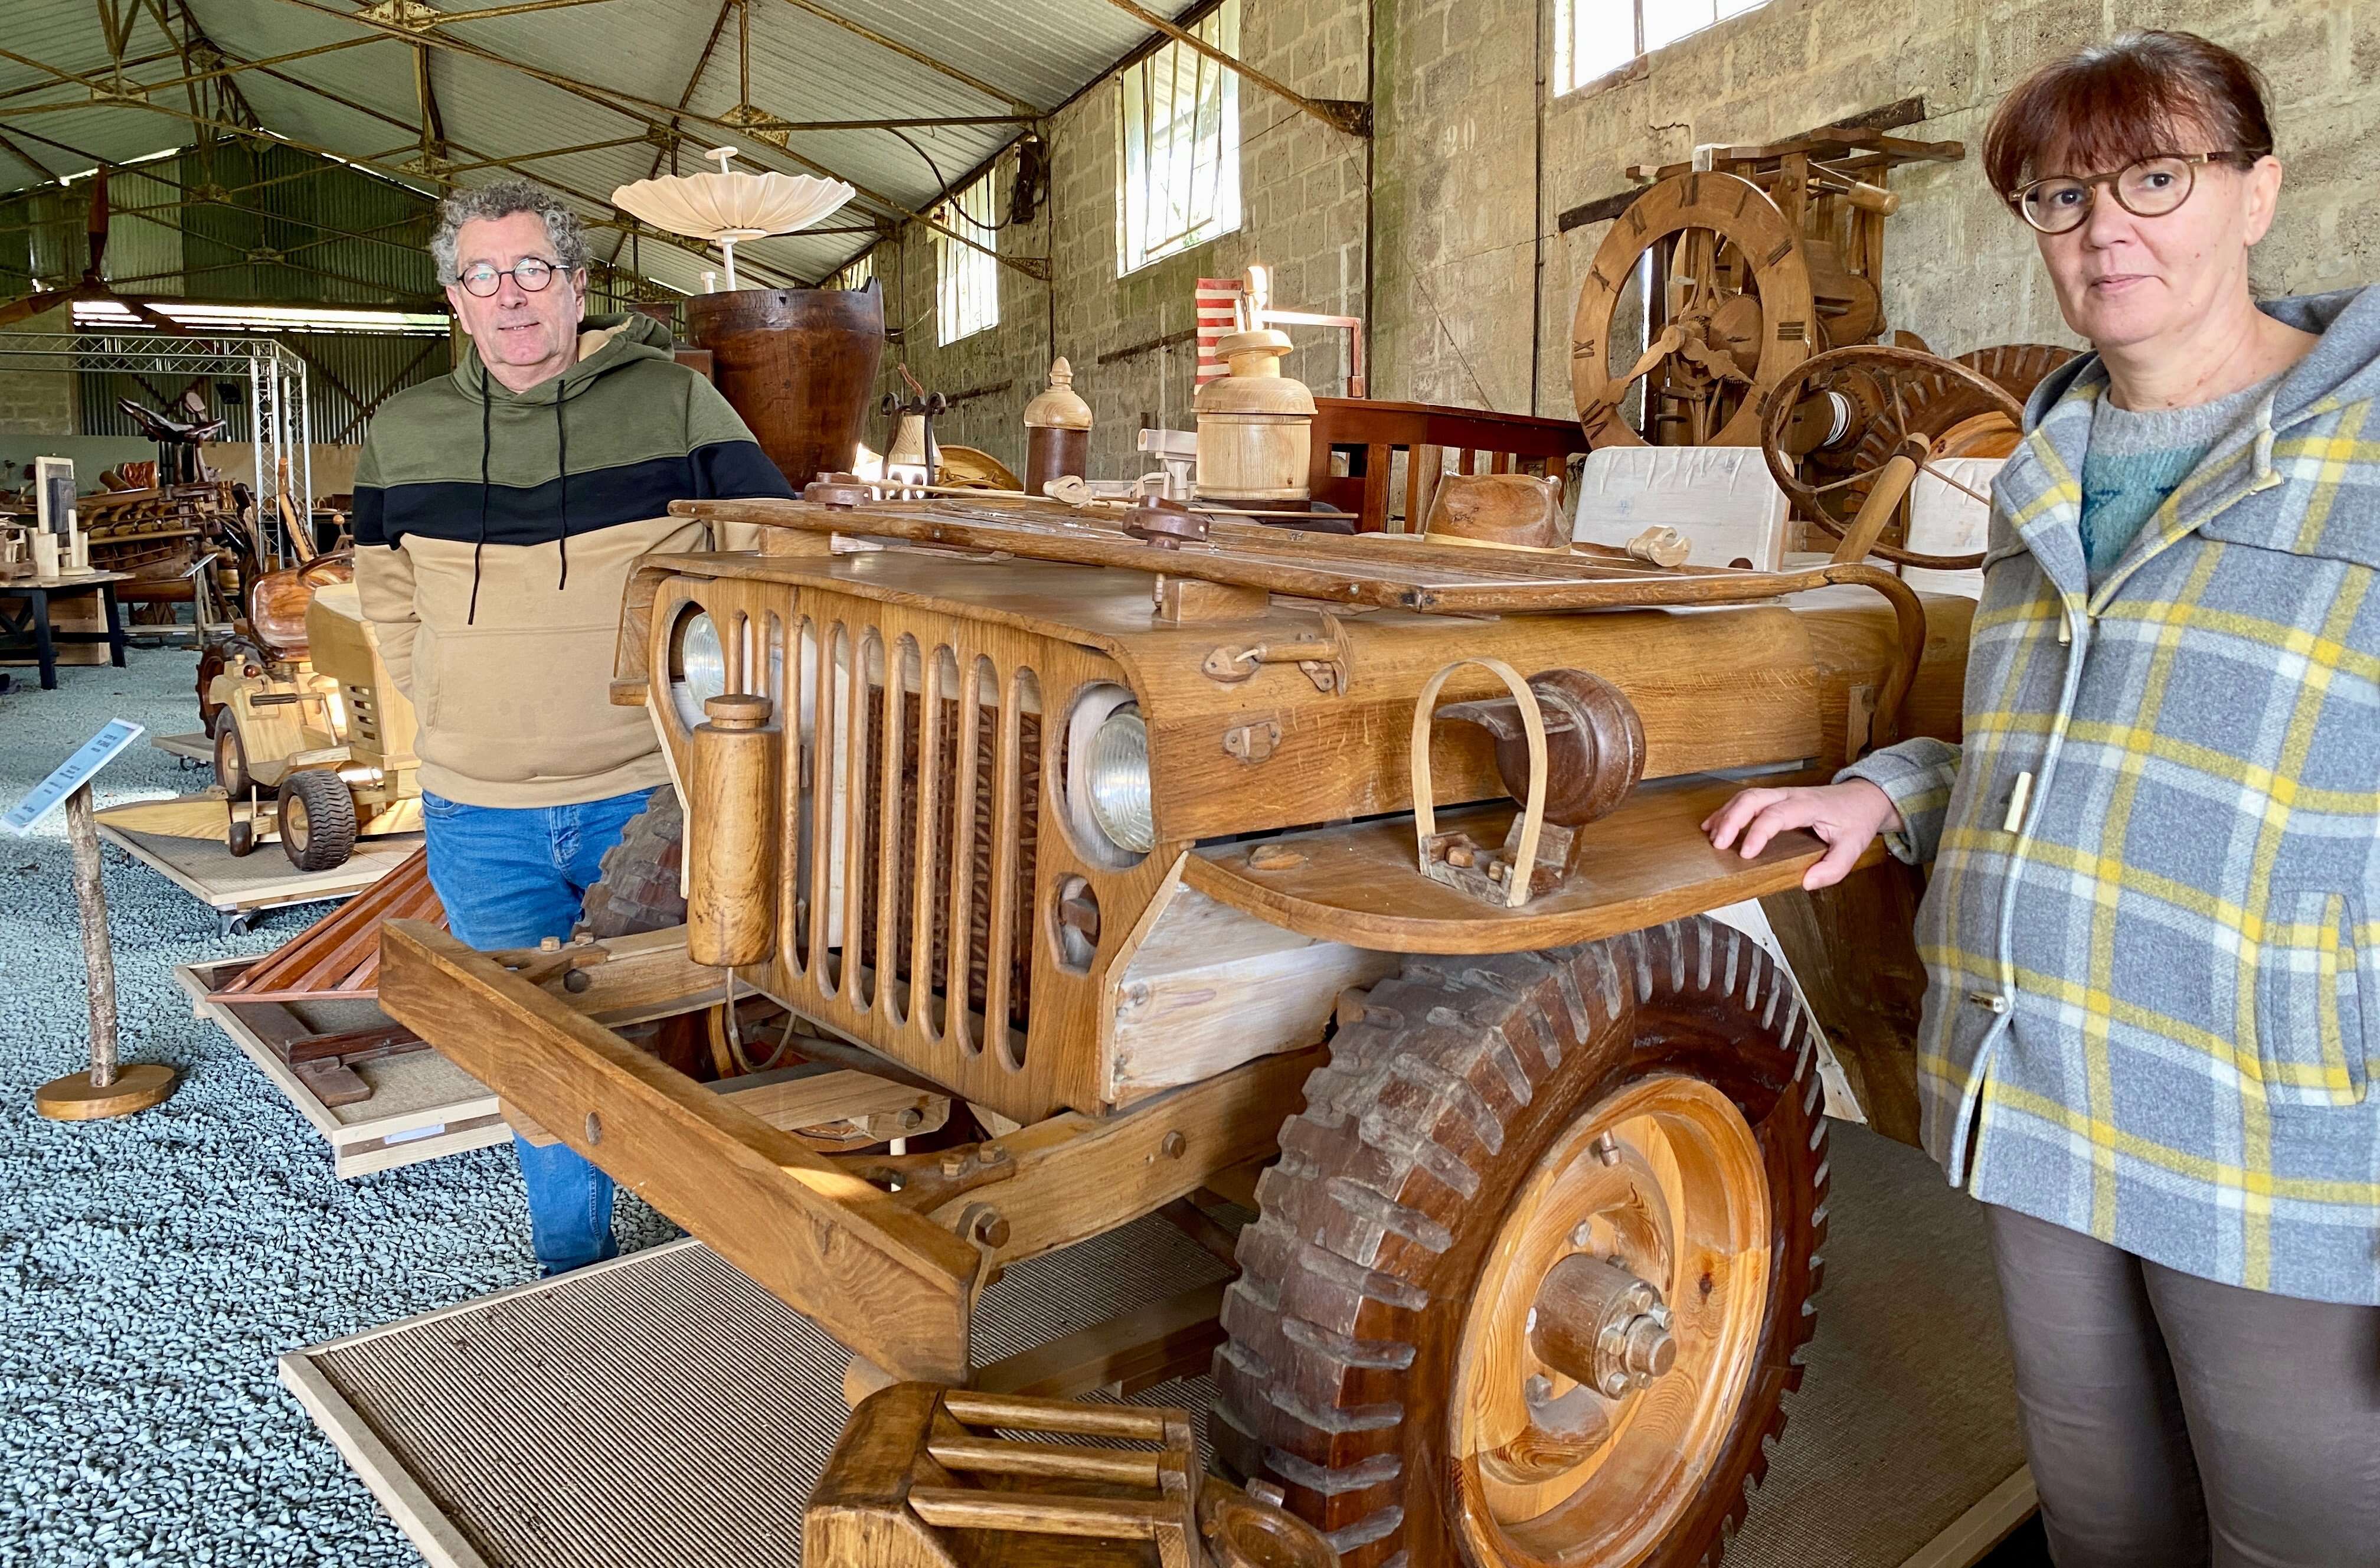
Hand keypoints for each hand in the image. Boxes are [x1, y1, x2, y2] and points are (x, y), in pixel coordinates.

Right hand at [1702, 780, 1902, 890]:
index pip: (1776, 814)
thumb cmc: (1856, 819)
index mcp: (1808, 805)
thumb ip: (1833, 868)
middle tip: (1718, 844)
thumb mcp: (1854, 846)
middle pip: (1752, 798)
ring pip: (1746, 797)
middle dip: (1731, 820)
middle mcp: (1791, 795)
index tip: (1746, 854)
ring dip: (1726, 815)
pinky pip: (1747, 800)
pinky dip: (1728, 812)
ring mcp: (1781, 794)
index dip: (1758, 833)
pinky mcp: (1776, 798)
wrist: (1863, 797)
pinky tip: (1715, 825)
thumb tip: (1807, 882)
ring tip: (1712, 837)